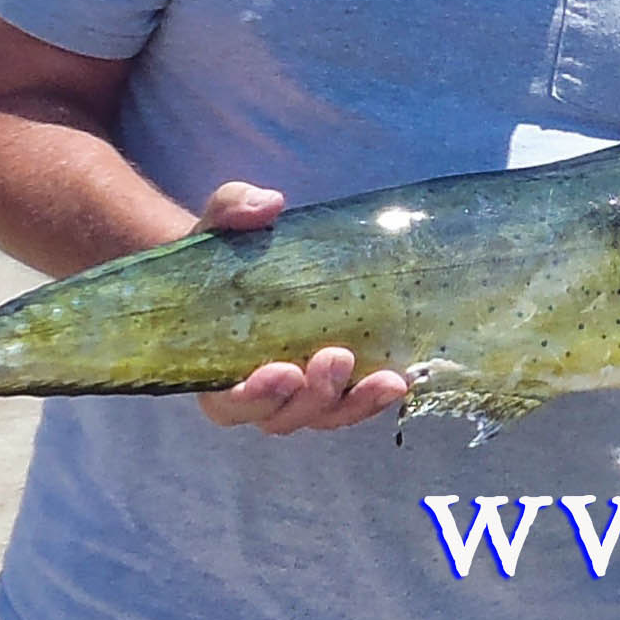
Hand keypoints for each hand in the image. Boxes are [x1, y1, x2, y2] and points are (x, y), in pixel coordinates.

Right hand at [188, 182, 410, 432]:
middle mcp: (257, 394)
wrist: (252, 263)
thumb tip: (268, 203)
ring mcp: (298, 394)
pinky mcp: (334, 385)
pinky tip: (404, 380)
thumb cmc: (227, 250)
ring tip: (389, 380)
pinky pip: (352, 403)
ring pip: (325, 415)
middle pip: (284, 417)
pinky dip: (375, 398)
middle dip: (315, 395)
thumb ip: (232, 210)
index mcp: (215, 371)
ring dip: (356, 404)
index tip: (282, 372)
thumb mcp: (219, 224)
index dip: (253, 397)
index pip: (229, 404)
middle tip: (339, 357)